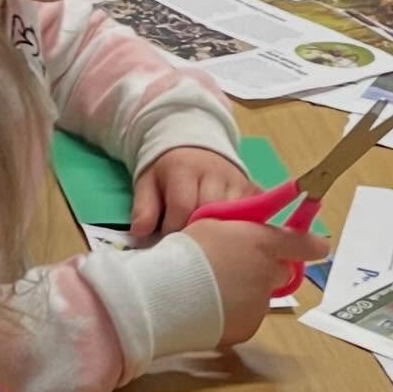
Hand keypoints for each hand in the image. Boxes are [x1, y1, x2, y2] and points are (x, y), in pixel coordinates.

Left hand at [131, 147, 253, 237]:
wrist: (193, 146)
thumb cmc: (167, 172)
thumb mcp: (147, 183)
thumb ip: (143, 208)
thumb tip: (140, 235)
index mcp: (185, 169)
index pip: (182, 208)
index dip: (172, 229)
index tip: (165, 240)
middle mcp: (216, 173)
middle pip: (210, 214)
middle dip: (196, 234)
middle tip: (186, 245)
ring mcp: (237, 181)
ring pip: (232, 217)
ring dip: (218, 234)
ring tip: (204, 242)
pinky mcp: (252, 190)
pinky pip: (251, 216)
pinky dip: (239, 230)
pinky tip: (225, 238)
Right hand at [184, 220, 331, 346]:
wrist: (167, 296)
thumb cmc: (184, 254)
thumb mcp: (210, 226)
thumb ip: (237, 231)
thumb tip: (245, 239)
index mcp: (261, 243)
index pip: (299, 243)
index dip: (312, 245)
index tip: (322, 249)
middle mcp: (268, 273)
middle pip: (279, 273)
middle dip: (266, 272)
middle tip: (236, 272)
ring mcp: (259, 304)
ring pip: (260, 298)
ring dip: (245, 295)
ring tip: (213, 296)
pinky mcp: (247, 329)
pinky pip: (245, 320)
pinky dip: (232, 317)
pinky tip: (210, 313)